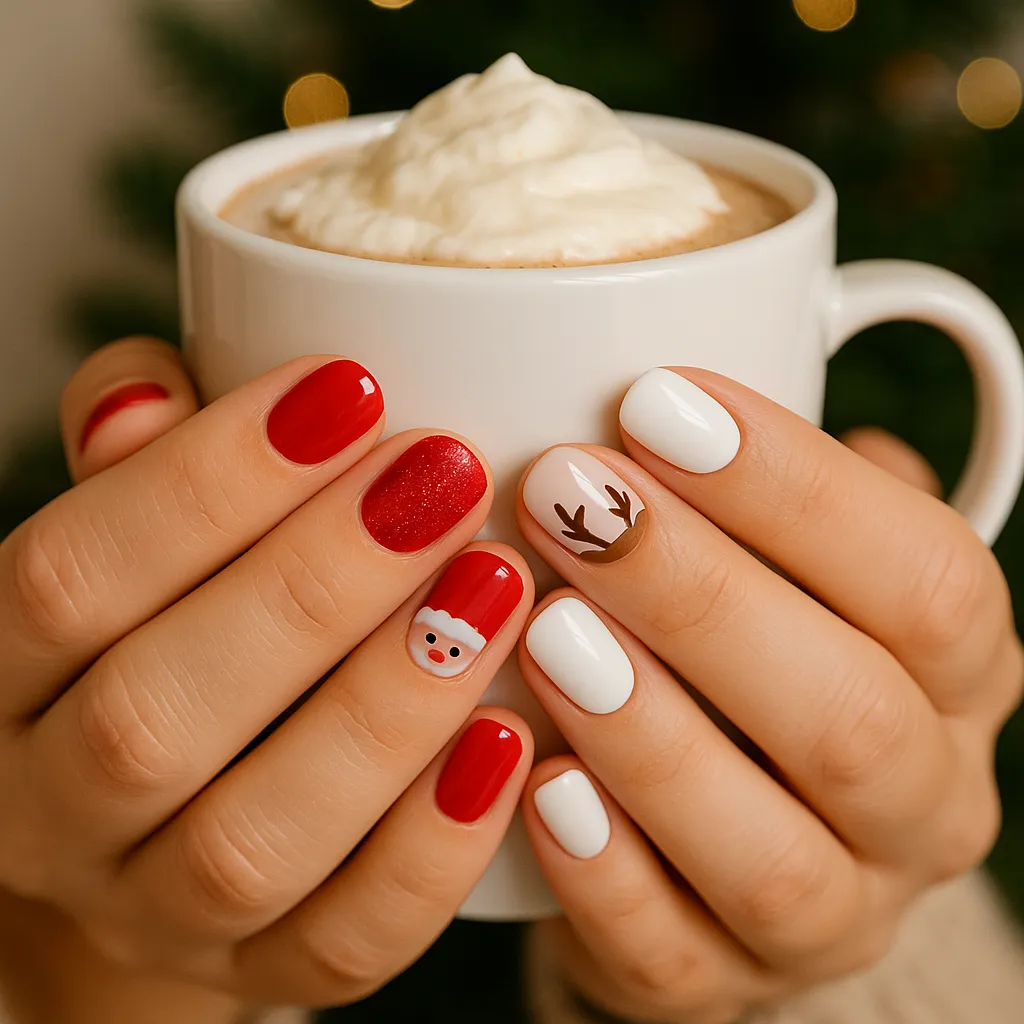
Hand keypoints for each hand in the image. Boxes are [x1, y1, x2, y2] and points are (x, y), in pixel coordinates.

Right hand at [0, 338, 533, 1011]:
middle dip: (314, 584)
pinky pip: (345, 944)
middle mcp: (54, 814)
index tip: (349, 390)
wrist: (170, 811)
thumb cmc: (166, 629)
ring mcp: (155, 915)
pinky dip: (432, 845)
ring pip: (253, 841)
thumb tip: (151, 391)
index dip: (205, 481)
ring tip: (497, 584)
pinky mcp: (264, 972)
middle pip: (155, 715)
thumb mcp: (130, 541)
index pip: (65, 580)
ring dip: (387, 706)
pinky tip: (512, 738)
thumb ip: (135, 461)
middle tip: (443, 476)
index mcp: (1, 682)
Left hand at [515, 368, 1021, 1022]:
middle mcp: (922, 800)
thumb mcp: (789, 557)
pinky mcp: (725, 986)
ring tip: (546, 630)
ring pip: (770, 852)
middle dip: (701, 594)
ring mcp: (834, 913)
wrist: (715, 828)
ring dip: (654, 734)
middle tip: (569, 496)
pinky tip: (536, 786)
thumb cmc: (747, 651)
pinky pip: (675, 956)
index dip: (795, 486)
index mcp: (955, 673)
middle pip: (850, 713)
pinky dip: (605, 875)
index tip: (653, 398)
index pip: (926, 577)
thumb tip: (694, 344)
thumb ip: (771, 484)